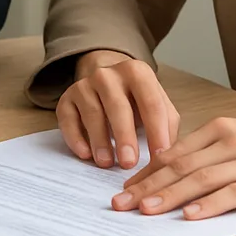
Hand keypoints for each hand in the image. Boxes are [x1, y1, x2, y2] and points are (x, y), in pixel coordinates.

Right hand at [56, 50, 180, 168]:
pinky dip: (75, 137)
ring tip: (107, 163)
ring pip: (92, 112)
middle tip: (129, 163)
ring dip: (100, 140)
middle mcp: (108, 75)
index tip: (160, 156)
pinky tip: (84, 153)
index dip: (157, 130)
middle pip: (118, 105)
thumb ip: (167, 124)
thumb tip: (167, 154)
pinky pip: (68, 118)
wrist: (106, 80)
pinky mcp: (67, 99)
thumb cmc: (137, 100)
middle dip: (124, 135)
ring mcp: (84, 85)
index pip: (150, 102)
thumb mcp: (157, 103)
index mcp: (137, 72)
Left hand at [113, 115, 235, 218]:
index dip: (146, 171)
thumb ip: (209, 150)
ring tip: (146, 210)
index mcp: (220, 128)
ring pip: (201, 179)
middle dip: (147, 185)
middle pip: (180, 165)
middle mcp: (230, 141)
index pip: (173, 151)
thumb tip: (172, 167)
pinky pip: (234, 194)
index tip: (124, 186)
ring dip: (170, 196)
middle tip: (122, 202)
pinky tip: (191, 214)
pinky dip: (209, 204)